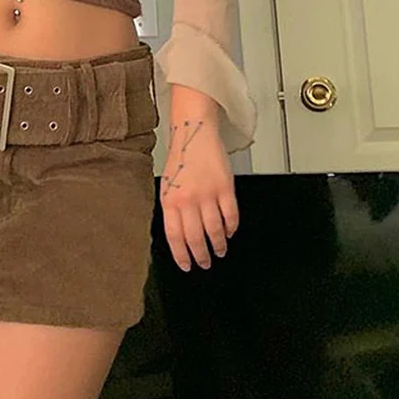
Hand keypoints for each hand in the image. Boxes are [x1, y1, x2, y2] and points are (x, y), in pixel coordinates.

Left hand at [160, 87, 238, 271]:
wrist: (193, 132)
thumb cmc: (180, 158)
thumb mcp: (167, 185)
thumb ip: (172, 209)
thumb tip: (178, 235)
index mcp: (169, 200)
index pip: (174, 237)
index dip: (181, 256)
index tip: (187, 266)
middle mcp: (187, 200)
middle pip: (195, 238)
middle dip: (201, 256)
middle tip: (205, 263)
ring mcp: (207, 194)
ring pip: (215, 230)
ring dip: (218, 245)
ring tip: (220, 251)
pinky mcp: (225, 188)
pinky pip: (231, 215)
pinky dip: (231, 227)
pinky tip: (230, 231)